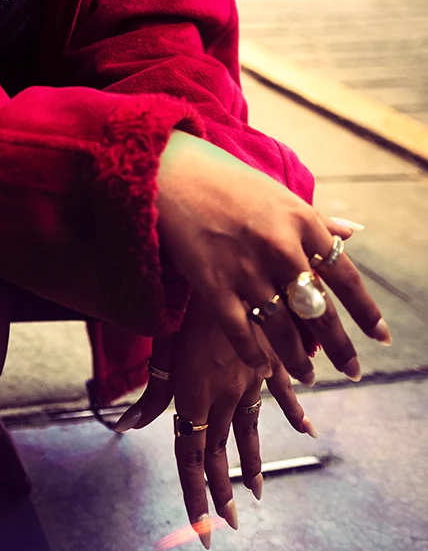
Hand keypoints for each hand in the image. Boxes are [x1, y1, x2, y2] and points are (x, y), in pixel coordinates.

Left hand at [115, 294, 317, 543]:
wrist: (232, 278)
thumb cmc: (188, 311)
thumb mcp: (164, 350)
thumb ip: (152, 392)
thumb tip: (124, 423)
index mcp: (194, 397)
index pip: (191, 458)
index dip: (196, 495)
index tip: (203, 529)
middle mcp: (223, 397)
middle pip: (219, 453)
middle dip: (220, 493)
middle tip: (225, 526)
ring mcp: (249, 382)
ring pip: (248, 432)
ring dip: (249, 465)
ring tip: (252, 494)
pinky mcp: (269, 363)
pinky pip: (280, 395)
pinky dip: (294, 413)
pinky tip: (306, 430)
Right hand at [155, 132, 389, 382]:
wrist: (172, 173)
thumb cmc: (228, 182)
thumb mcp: (280, 195)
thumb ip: (316, 220)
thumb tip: (354, 234)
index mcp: (302, 222)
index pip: (345, 277)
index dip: (365, 312)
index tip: (379, 337)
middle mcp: (281, 247)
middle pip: (319, 311)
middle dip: (340, 347)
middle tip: (352, 371)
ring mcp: (247, 269)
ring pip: (283, 330)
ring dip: (299, 360)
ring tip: (309, 376)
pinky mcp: (214, 285)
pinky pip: (241, 333)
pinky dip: (254, 356)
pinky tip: (263, 369)